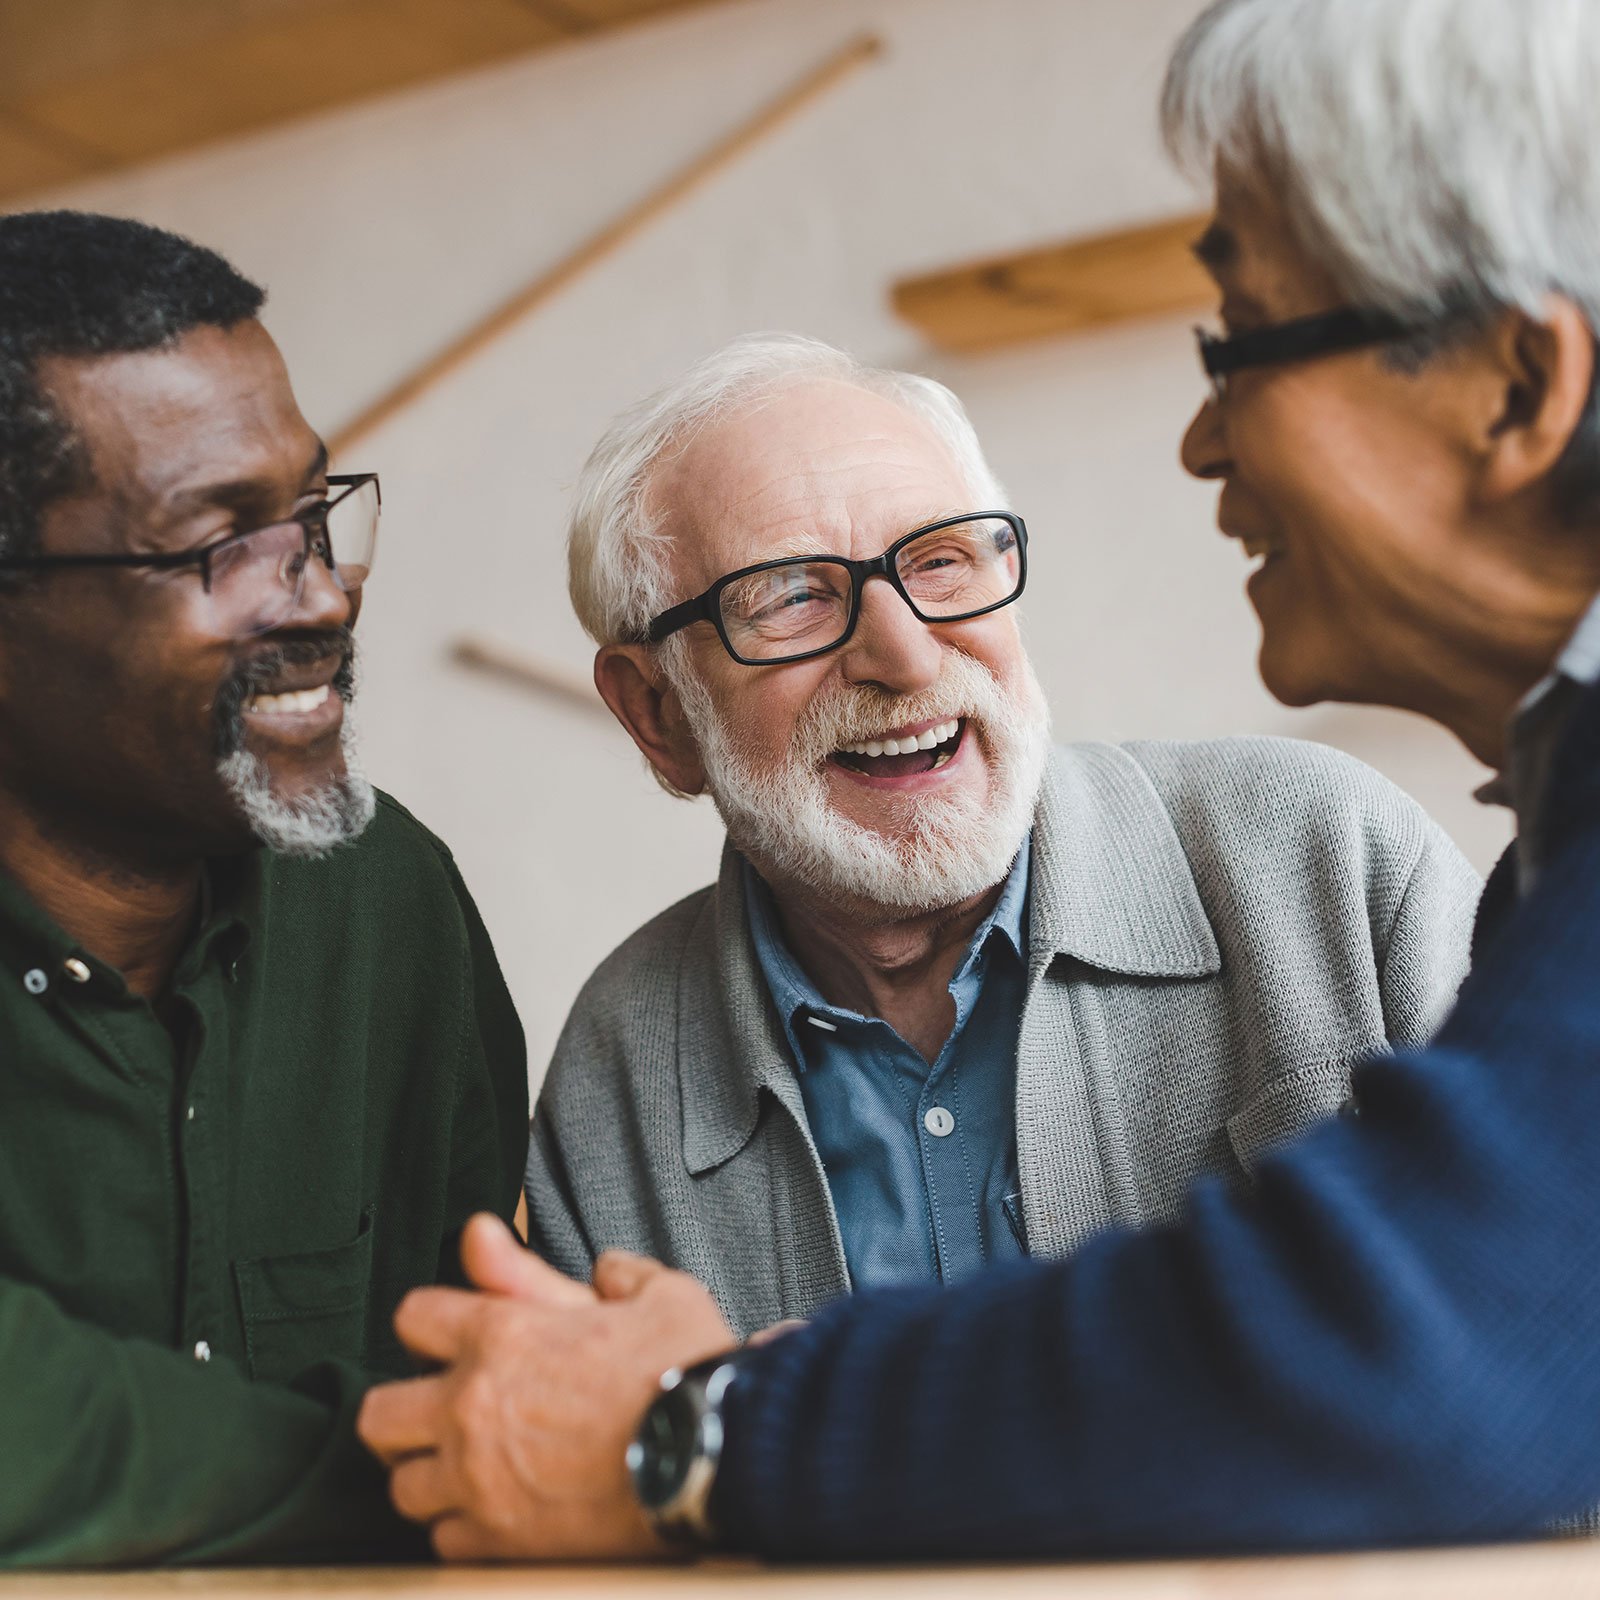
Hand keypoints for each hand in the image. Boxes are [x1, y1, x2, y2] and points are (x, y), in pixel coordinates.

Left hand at [356, 1214, 735, 1560]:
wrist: (716, 1456)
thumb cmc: (686, 1369)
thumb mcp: (651, 1292)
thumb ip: (599, 1270)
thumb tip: (586, 1261)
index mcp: (502, 1333)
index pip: (413, 1316)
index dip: (435, 1321)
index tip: (458, 1335)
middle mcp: (471, 1406)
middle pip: (379, 1412)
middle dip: (405, 1408)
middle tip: (441, 1411)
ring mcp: (477, 1479)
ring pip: (401, 1485)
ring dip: (429, 1473)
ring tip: (467, 1467)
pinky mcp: (498, 1541)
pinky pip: (442, 1539)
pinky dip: (461, 1527)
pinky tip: (494, 1511)